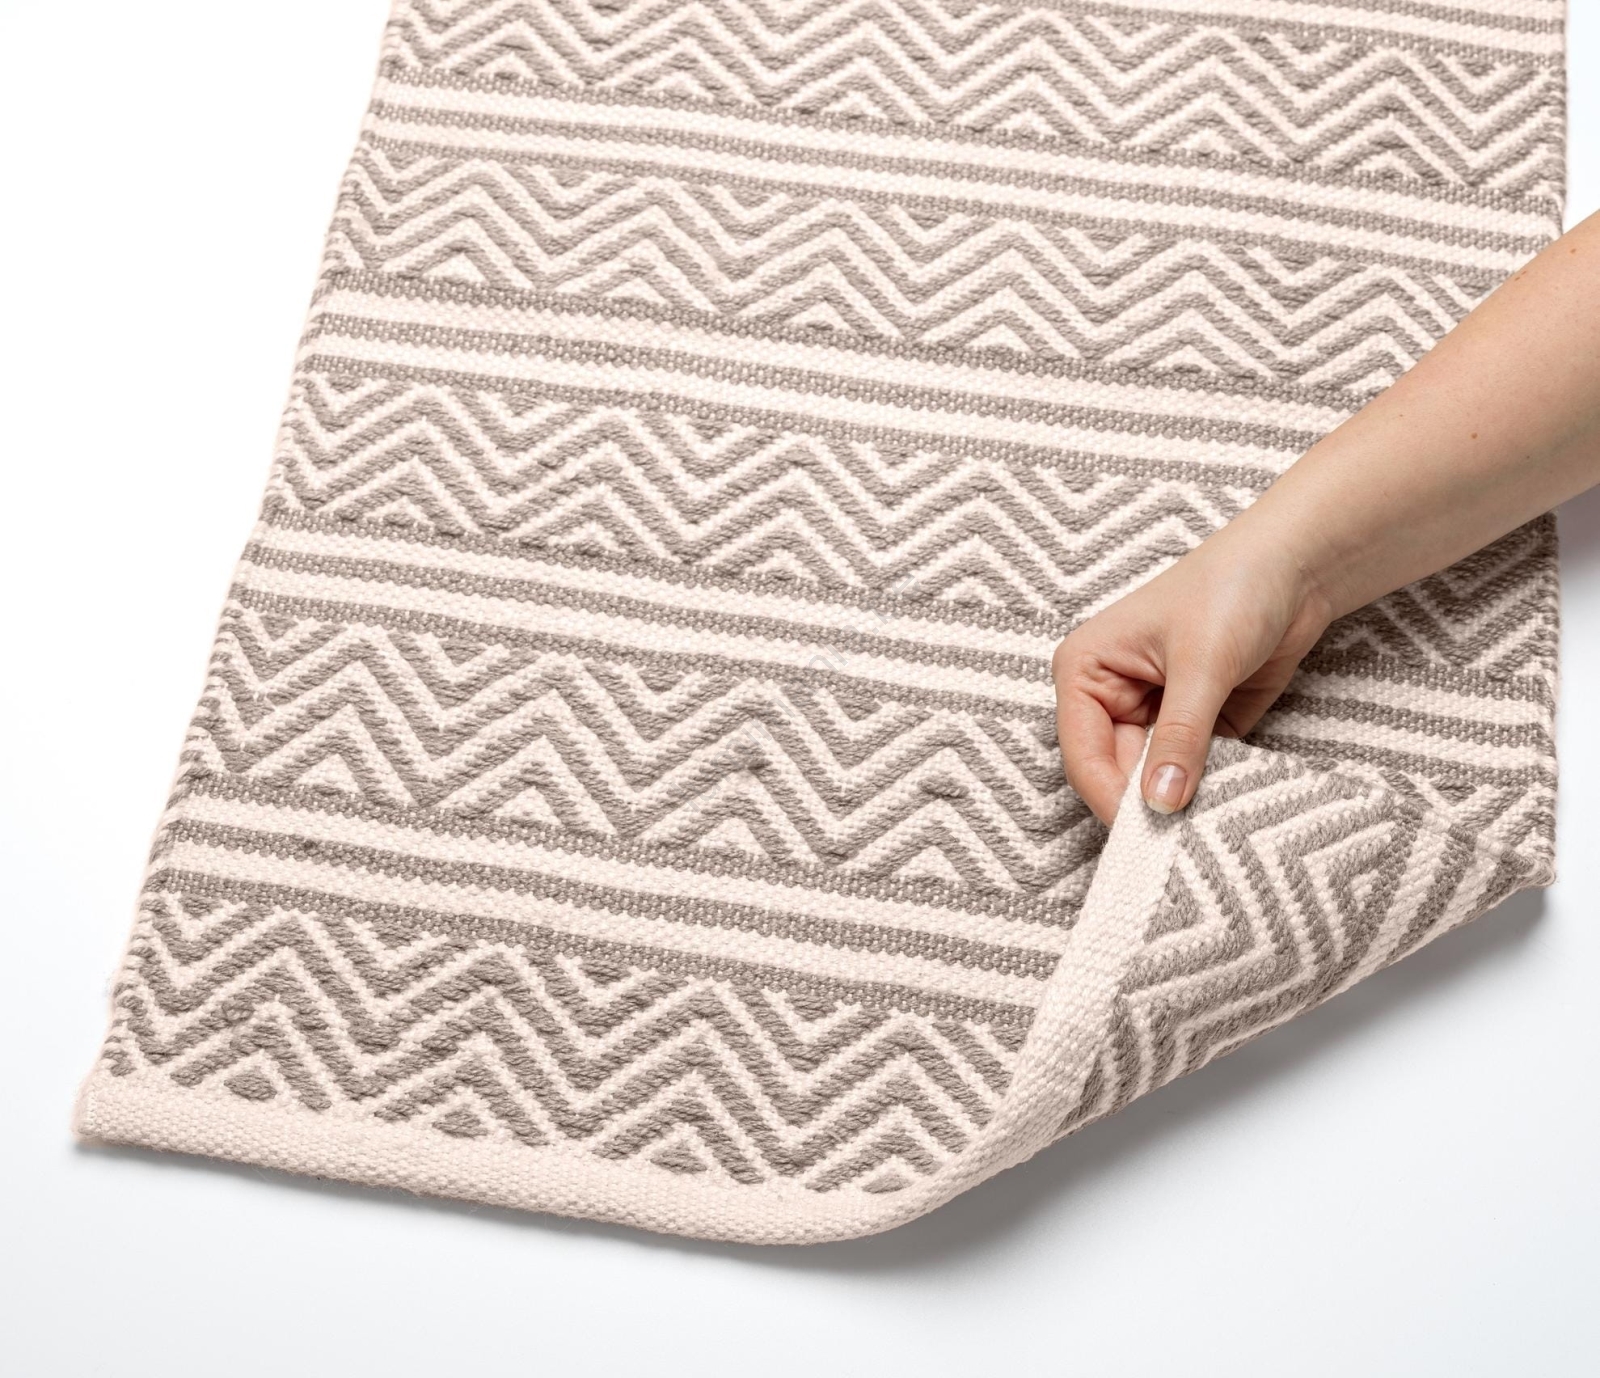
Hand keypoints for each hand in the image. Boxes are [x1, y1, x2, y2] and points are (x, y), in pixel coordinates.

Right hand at [1050, 530, 1335, 824]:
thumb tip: (1161, 803)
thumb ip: (1180, 736)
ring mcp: (1151, 715)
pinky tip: (1224, 806)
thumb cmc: (1232, 588)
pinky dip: (1205, 792)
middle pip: (1114, 773)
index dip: (1110, 797)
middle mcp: (1109, 696)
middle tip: (1179, 842)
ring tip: (1204, 825)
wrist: (1297, 568)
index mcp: (1086, 671)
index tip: (1146, 837)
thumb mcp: (1202, 664)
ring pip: (1151, 781)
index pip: (1083, 753)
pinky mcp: (1191, 730)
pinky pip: (1189, 775)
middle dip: (1145, 805)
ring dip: (1178, 801)